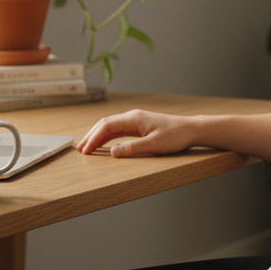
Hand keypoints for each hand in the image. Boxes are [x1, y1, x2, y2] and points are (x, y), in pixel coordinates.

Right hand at [76, 110, 198, 155]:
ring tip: (87, 147)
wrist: (190, 129)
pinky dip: (108, 136)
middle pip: (105, 124)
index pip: (106, 125)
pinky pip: (118, 130)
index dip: (94, 138)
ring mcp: (135, 121)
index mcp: (134, 119)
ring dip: (98, 136)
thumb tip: (112, 152)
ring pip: (110, 126)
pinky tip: (103, 144)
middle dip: (91, 136)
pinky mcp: (139, 126)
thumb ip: (132, 148)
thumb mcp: (154, 145)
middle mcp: (132, 117)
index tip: (85, 150)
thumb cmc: (175, 136)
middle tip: (80, 149)